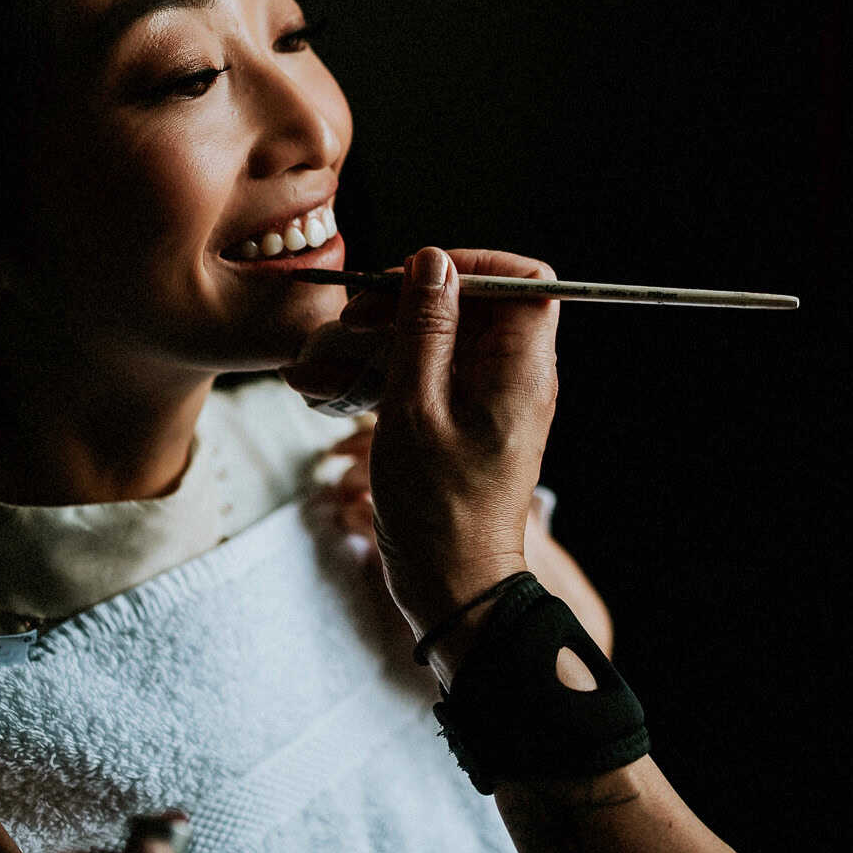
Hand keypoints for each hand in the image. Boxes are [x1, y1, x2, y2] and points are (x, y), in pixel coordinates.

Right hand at [284, 247, 559, 648]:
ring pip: (444, 339)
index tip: (414, 277)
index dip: (473, 266)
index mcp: (521, 370)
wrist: (453, 590)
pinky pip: (431, 375)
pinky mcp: (466, 420)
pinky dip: (388, 372)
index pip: (525, 282)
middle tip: (354, 319)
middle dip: (411, 302)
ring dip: (386, 339)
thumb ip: (425, 331)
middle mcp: (516, 378)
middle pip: (476, 305)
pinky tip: (335, 385)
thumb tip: (434, 262)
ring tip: (327, 356)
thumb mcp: (415, 411)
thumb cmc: (438, 513)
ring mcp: (492, 399)